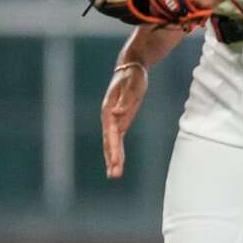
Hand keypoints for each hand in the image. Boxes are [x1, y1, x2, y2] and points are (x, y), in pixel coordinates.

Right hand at [101, 62, 148, 179]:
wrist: (131, 68)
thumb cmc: (133, 76)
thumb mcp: (133, 86)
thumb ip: (125, 100)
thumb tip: (116, 113)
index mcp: (109, 110)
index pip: (111, 134)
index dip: (113, 149)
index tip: (115, 162)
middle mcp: (109, 117)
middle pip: (109, 142)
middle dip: (111, 159)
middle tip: (114, 175)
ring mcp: (114, 120)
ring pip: (112, 143)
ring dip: (112, 159)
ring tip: (114, 175)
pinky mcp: (121, 121)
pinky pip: (118, 140)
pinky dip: (118, 152)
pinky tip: (118, 162)